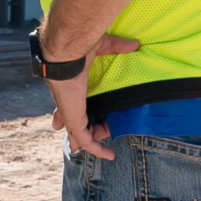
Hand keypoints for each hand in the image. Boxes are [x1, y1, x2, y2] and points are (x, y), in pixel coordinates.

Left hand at [45, 32, 140, 160]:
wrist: (65, 52)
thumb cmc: (78, 47)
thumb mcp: (101, 47)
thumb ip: (116, 47)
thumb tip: (135, 45)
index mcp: (70, 86)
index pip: (68, 103)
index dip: (69, 114)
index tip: (68, 122)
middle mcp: (67, 101)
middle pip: (73, 122)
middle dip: (82, 132)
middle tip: (102, 132)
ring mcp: (69, 112)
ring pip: (80, 134)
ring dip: (95, 140)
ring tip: (109, 145)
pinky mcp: (74, 119)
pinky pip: (85, 139)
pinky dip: (97, 149)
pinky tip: (110, 155)